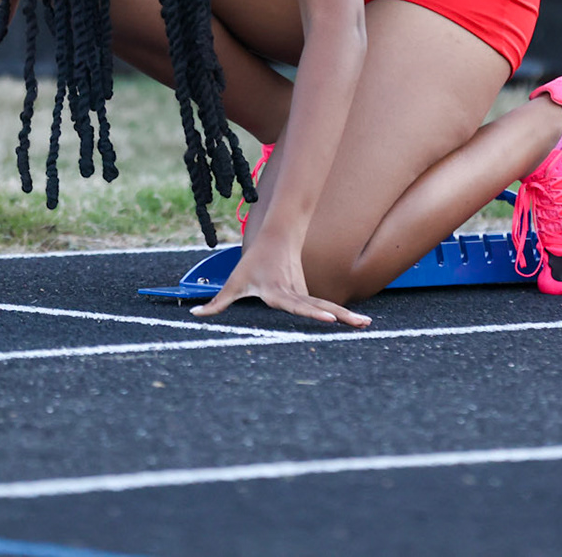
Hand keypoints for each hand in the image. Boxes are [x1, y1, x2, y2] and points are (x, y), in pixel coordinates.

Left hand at [190, 242, 370, 326]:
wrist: (277, 236)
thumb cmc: (253, 262)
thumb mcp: (233, 282)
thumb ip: (217, 303)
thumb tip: (195, 314)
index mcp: (278, 292)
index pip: (297, 305)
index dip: (313, 313)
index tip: (328, 318)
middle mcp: (295, 293)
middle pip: (320, 308)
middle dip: (340, 317)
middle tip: (361, 325)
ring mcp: (304, 292)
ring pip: (326, 306)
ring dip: (346, 316)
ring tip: (366, 325)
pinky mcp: (307, 292)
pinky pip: (322, 307)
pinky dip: (339, 315)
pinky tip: (358, 323)